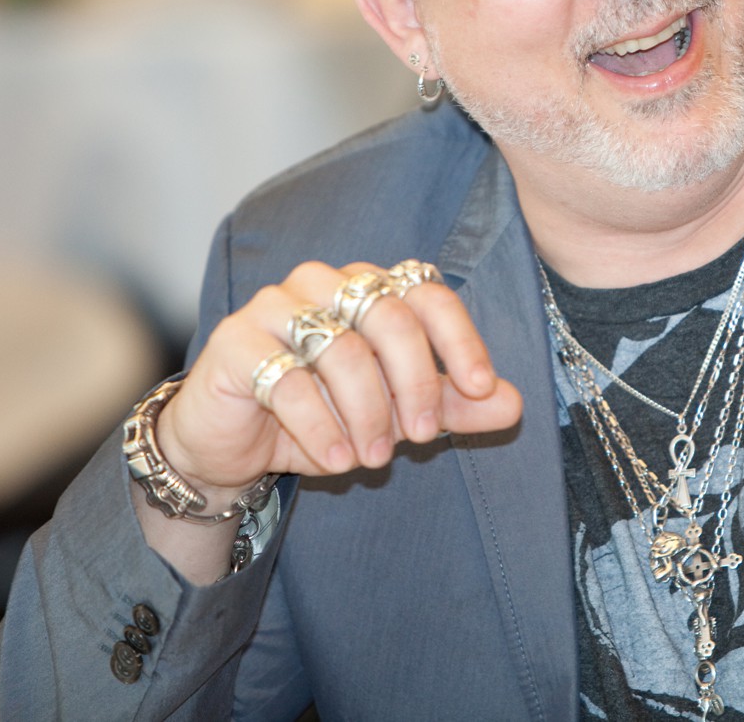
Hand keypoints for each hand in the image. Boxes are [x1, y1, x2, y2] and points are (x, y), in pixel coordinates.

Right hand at [156, 260, 522, 503]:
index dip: (459, 339)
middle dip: (414, 382)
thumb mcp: (394, 416)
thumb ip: (452, 406)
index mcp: (366, 287)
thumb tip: (514, 404)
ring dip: (367, 413)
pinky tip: (334, 460)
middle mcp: (322, 284)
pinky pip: (290, 381)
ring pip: (342, 350)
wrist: (229, 442)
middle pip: (389, 317)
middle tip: (420, 435)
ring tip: (372, 457)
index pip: (427, 293)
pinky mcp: (234, 342)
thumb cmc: (320, 416)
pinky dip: (321, 427)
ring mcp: (274, 307)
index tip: (480, 388)